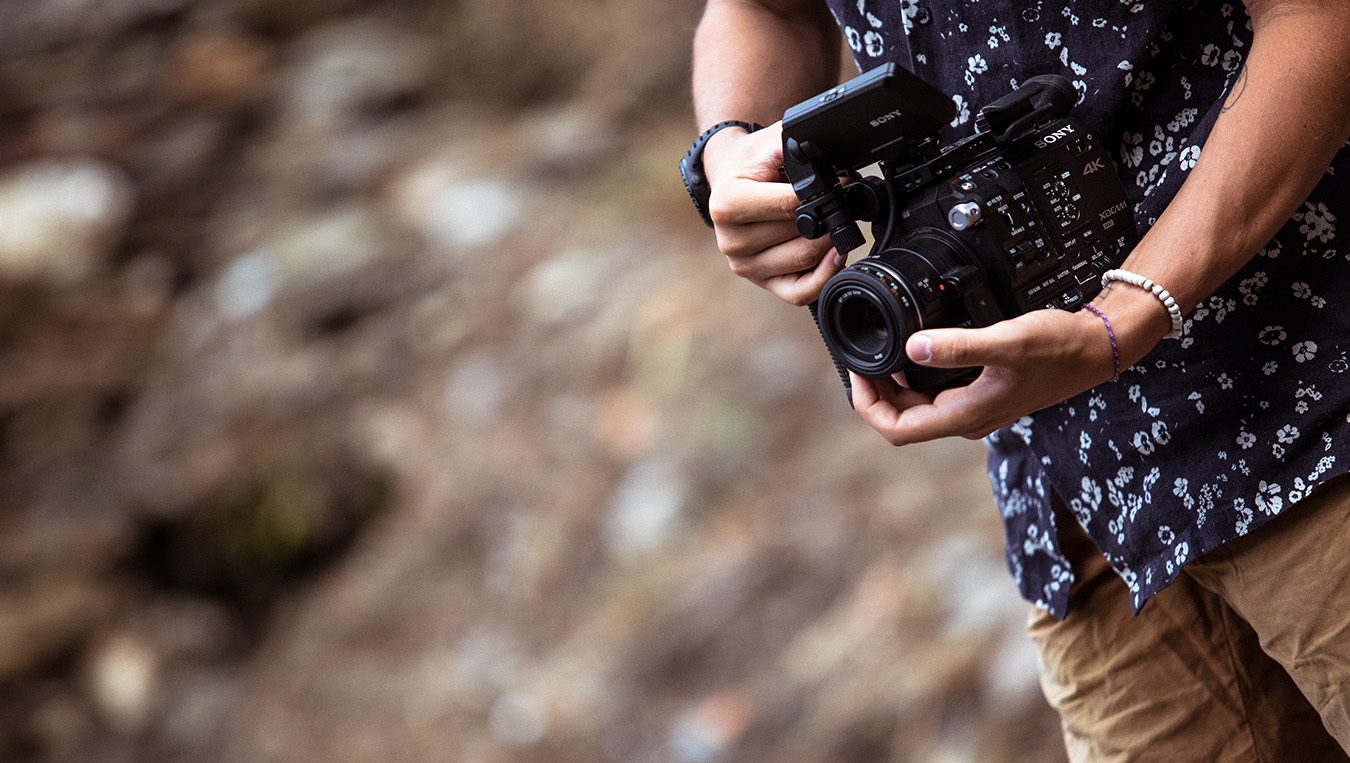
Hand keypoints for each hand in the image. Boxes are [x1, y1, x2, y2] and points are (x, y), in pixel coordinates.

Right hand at [703, 122, 844, 305]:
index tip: (843, 180)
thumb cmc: (751, 164)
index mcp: (727, 205)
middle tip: (841, 198)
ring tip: (834, 219)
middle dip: (828, 214)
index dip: (825, 192)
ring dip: (830, 239)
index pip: (791, 205)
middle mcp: (731, 241)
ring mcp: (745, 266)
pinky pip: (801, 292)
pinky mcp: (761, 282)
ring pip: (806, 260)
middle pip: (801, 234)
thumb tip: (832, 156)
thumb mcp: (770, 141)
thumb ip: (797, 144)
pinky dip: (825, 275)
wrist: (730, 181)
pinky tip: (836, 254)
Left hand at [848, 307, 1120, 444]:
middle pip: (902, 419)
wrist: (1096, 349)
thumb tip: (912, 349)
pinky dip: (916, 377)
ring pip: (918, 407)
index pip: (897, 430)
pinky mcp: (981, 395)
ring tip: (880, 351)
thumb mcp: (1006, 341)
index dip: (868, 405)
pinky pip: (935, 394)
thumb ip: (959, 347)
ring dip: (894, 385)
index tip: (857, 372)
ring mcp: (973, 410)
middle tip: (863, 355)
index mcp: (964, 415)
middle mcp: (965, 420)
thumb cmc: (1057, 348)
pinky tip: (912, 352)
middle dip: (876, 392)